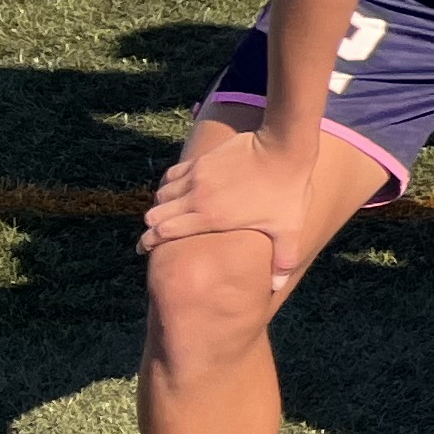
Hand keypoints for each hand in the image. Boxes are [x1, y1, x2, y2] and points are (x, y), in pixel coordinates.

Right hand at [139, 126, 324, 295]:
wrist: (283, 146)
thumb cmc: (287, 189)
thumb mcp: (289, 227)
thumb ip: (283, 257)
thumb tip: (278, 286)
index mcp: (210, 217)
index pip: (164, 232)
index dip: (149, 242)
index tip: (144, 249)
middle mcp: (196, 197)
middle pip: (155, 214)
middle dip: (152, 226)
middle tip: (155, 233)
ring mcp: (197, 175)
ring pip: (162, 193)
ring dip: (161, 204)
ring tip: (168, 213)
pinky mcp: (203, 159)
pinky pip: (173, 173)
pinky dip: (170, 183)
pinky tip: (179, 188)